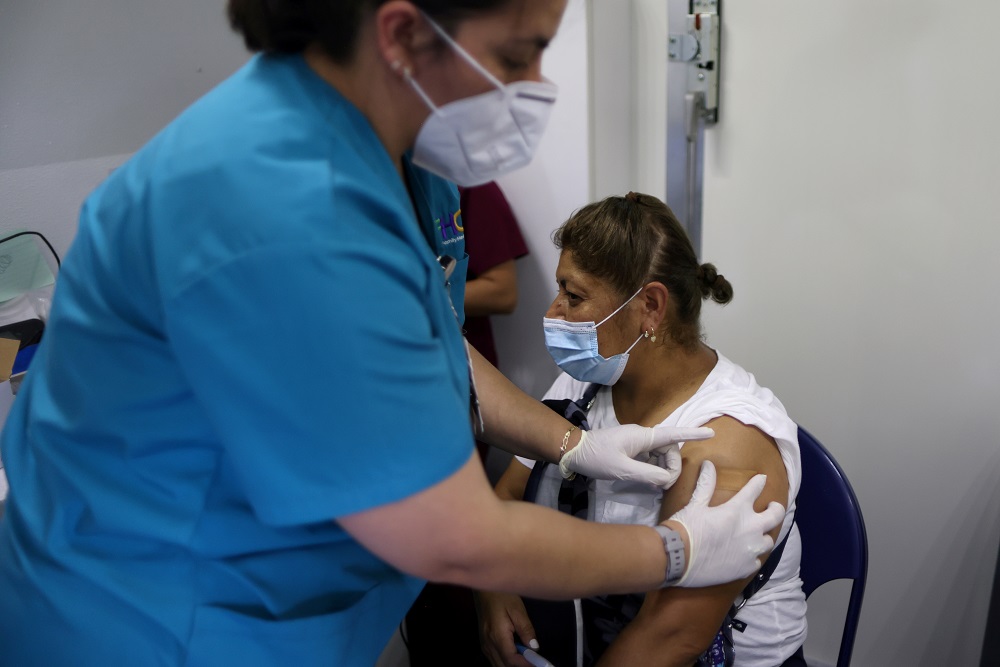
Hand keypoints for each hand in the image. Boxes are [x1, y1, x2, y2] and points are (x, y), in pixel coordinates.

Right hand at [475, 591, 537, 666]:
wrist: (484, 586)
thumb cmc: (502, 595)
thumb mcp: (518, 610)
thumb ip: (526, 630)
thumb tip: (535, 648)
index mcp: (497, 636)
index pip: (511, 660)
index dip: (525, 665)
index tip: (538, 664)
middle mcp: (488, 644)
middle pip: (503, 666)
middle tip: (533, 662)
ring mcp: (484, 644)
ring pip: (497, 664)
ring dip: (511, 665)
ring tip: (526, 659)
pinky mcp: (484, 642)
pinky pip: (494, 659)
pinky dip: (505, 662)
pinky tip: (515, 655)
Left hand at [559, 424, 712, 488]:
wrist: (573, 451)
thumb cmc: (597, 458)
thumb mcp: (623, 470)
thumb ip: (648, 475)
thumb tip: (667, 480)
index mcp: (642, 437)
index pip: (673, 434)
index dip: (693, 433)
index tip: (711, 433)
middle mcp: (642, 436)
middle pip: (669, 449)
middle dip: (672, 466)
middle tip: (663, 485)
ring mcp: (636, 441)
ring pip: (660, 454)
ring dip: (663, 469)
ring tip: (656, 485)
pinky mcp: (630, 448)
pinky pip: (650, 457)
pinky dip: (654, 468)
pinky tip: (650, 480)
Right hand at [665, 460, 784, 587]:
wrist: (678, 558)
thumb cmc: (686, 527)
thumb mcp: (695, 504)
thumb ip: (706, 484)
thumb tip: (708, 464)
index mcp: (737, 509)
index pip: (754, 489)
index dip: (759, 482)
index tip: (762, 479)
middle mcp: (750, 528)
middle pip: (776, 516)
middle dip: (776, 508)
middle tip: (773, 507)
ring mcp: (750, 549)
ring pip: (768, 541)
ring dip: (762, 536)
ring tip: (756, 536)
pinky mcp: (746, 567)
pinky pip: (756, 561)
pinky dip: (751, 557)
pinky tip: (744, 556)